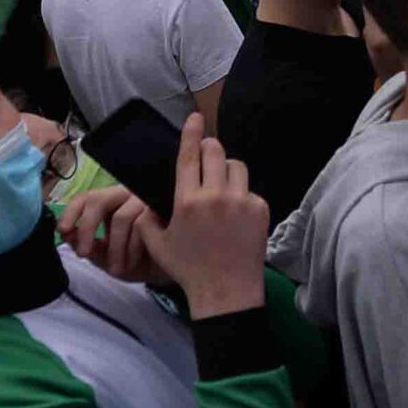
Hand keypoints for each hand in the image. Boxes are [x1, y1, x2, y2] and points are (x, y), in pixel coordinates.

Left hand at [61, 185, 161, 282]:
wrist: (167, 269)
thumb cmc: (135, 259)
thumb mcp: (106, 257)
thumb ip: (88, 246)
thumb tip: (67, 236)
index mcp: (109, 203)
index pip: (86, 197)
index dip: (71, 212)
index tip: (63, 231)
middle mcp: (127, 196)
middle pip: (99, 200)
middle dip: (87, 228)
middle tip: (83, 253)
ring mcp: (146, 199)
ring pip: (121, 218)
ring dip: (115, 249)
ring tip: (116, 271)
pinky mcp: (163, 208)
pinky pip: (142, 226)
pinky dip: (133, 249)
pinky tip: (134, 262)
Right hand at [128, 115, 267, 318]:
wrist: (226, 290)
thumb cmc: (188, 268)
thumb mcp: (157, 243)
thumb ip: (147, 216)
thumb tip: (146, 196)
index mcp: (187, 202)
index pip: (188, 157)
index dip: (191, 133)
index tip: (195, 117)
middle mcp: (215, 196)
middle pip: (215, 152)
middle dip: (210, 149)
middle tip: (206, 156)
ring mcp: (241, 201)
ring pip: (235, 166)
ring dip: (226, 170)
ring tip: (220, 188)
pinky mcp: (260, 208)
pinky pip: (249, 189)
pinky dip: (241, 195)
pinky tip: (234, 215)